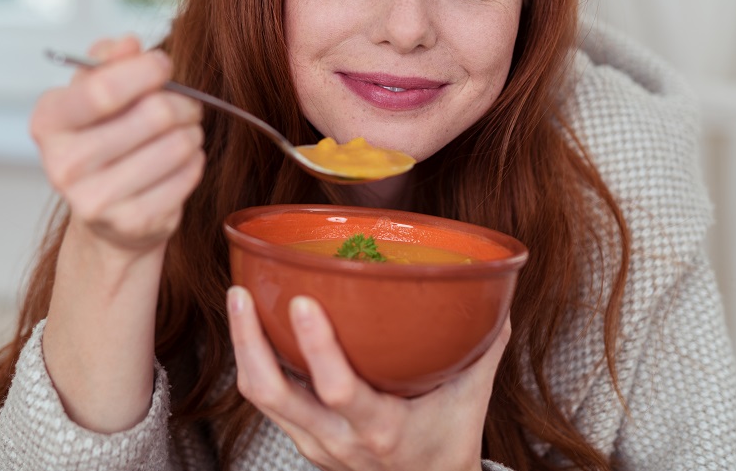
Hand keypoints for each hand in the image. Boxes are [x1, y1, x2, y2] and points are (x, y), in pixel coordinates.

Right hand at [30, 36, 204, 255]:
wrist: (105, 214)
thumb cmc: (103, 138)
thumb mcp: (94, 92)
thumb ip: (108, 60)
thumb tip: (128, 44)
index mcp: (49, 121)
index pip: (104, 89)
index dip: (145, 70)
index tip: (163, 65)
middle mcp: (64, 164)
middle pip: (154, 115)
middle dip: (182, 102)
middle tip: (186, 104)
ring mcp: (96, 199)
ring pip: (178, 145)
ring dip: (191, 131)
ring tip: (183, 131)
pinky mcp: (132, 224)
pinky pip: (188, 175)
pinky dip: (195, 161)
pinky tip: (182, 160)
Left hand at [228, 286, 508, 470]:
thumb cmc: (447, 443)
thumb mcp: (470, 401)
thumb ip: (483, 347)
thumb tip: (495, 290)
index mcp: (381, 431)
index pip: (338, 391)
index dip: (317, 347)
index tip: (303, 301)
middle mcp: (337, 440)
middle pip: (273, 394)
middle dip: (249, 341)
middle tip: (241, 293)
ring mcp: (312, 442)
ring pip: (260, 396)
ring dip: (244, 346)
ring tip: (240, 298)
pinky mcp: (300, 438)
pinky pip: (268, 399)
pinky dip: (256, 360)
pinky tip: (255, 324)